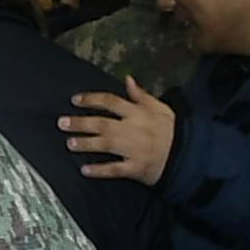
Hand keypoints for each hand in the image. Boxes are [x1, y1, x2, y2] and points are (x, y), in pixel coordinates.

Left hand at [58, 80, 177, 184]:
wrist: (187, 154)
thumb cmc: (172, 129)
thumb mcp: (159, 107)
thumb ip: (141, 95)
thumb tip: (128, 79)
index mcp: (137, 112)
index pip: (110, 101)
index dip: (91, 99)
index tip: (75, 100)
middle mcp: (132, 129)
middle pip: (101, 123)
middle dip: (80, 123)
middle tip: (62, 123)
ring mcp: (133, 149)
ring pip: (105, 145)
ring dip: (86, 144)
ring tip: (69, 143)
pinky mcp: (135, 167)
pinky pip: (114, 169)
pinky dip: (99, 170)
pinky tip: (84, 170)